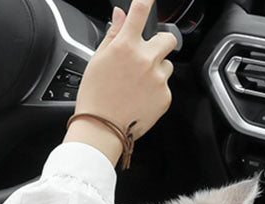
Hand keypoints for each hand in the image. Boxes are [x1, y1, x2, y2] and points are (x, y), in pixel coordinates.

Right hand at [64, 0, 176, 166]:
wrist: (101, 129)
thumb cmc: (95, 97)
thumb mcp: (97, 61)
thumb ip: (113, 34)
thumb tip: (120, 14)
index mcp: (126, 46)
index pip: (141, 10)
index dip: (147, 0)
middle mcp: (145, 59)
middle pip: (168, 38)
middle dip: (160, 44)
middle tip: (147, 56)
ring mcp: (158, 79)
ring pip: (167, 65)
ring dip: (158, 70)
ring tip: (139, 85)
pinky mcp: (165, 97)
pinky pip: (166, 86)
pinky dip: (156, 91)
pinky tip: (141, 98)